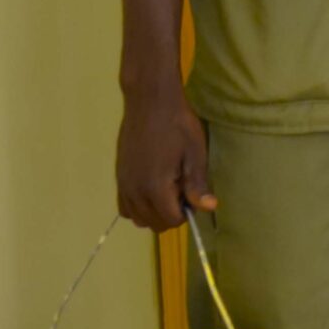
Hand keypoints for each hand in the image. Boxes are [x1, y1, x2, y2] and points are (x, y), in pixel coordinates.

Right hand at [117, 84, 215, 231]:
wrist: (149, 104)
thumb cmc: (178, 126)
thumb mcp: (195, 154)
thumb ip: (197, 185)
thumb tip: (209, 208)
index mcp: (155, 187)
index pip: (171, 221)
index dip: (187, 213)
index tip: (193, 194)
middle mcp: (134, 192)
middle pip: (153, 224)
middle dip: (171, 214)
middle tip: (182, 189)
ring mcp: (123, 185)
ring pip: (137, 218)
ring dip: (154, 212)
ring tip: (169, 188)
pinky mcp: (118, 178)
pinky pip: (125, 207)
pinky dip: (139, 206)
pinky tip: (153, 187)